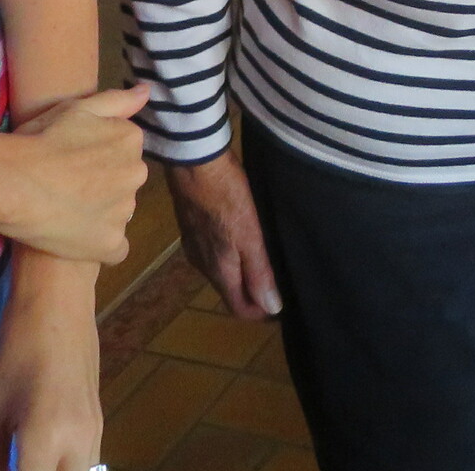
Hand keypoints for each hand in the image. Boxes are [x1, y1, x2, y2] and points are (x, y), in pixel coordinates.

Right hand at [0, 87, 149, 263]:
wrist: (11, 181)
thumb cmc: (40, 139)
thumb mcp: (77, 107)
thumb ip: (118, 101)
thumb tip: (148, 92)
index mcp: (130, 140)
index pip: (125, 150)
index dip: (98, 156)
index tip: (73, 159)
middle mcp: (137, 174)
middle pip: (124, 181)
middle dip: (104, 184)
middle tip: (68, 185)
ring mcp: (125, 211)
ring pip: (119, 212)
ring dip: (101, 212)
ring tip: (66, 210)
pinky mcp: (110, 243)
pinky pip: (115, 247)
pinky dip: (101, 244)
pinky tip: (78, 238)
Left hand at [0, 258, 103, 470]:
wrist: (59, 304)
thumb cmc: (15, 352)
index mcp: (46, 440)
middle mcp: (79, 444)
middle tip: (16, 465)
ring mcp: (96, 433)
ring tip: (28, 460)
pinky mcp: (101, 421)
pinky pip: (89, 462)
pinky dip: (68, 467)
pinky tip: (47, 458)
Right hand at [165, 152, 282, 319]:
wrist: (194, 162)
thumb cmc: (226, 197)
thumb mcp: (250, 235)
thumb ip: (258, 271)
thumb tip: (271, 308)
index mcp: (219, 270)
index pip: (238, 308)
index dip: (260, 312)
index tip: (281, 307)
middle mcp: (203, 263)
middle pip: (230, 290)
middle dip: (252, 293)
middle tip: (279, 283)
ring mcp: (195, 244)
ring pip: (222, 270)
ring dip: (242, 272)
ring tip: (266, 261)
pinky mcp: (193, 225)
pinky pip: (215, 251)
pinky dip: (232, 253)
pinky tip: (245, 237)